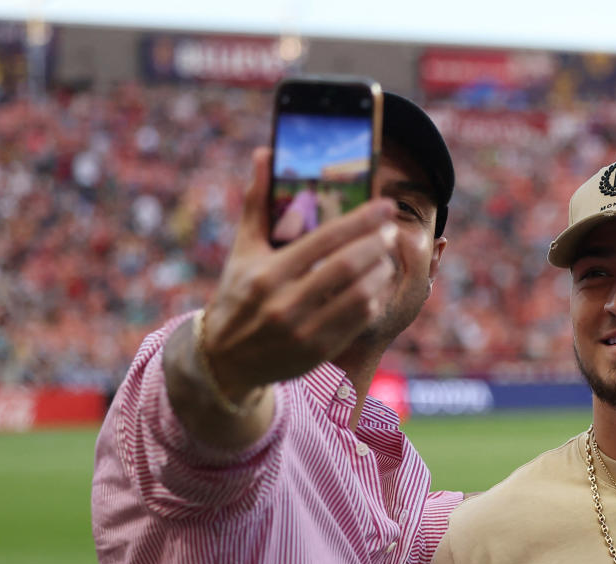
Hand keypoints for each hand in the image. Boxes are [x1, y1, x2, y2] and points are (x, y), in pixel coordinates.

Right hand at [200, 148, 399, 401]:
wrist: (225, 358)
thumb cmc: (238, 294)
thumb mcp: (242, 249)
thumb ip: (257, 202)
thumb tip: (265, 154)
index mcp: (267, 273)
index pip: (325, 239)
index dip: (361, 221)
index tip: (385, 206)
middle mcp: (284, 304)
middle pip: (348, 266)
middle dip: (377, 243)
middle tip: (390, 229)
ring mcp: (303, 331)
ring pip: (360, 295)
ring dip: (381, 271)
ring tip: (386, 255)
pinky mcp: (318, 351)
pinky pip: (359, 321)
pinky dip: (375, 298)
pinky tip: (378, 284)